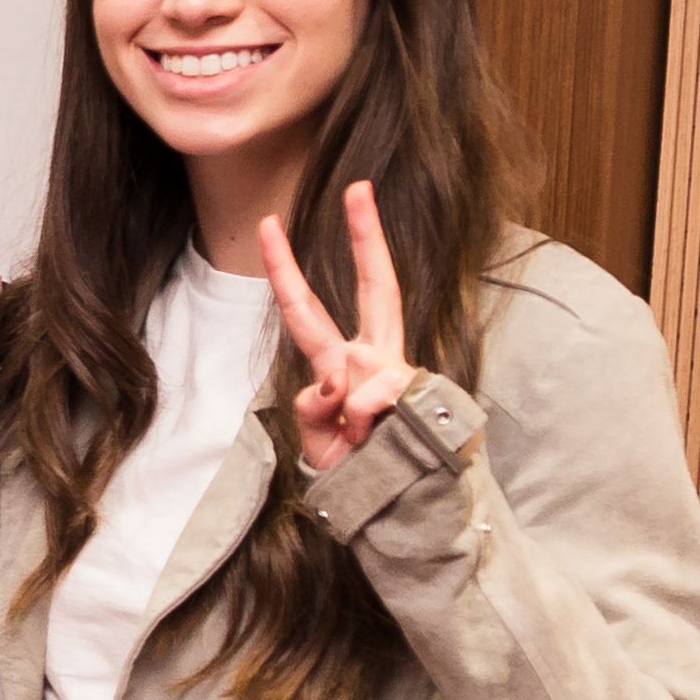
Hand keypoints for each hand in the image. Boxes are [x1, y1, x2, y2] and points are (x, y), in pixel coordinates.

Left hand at [260, 181, 421, 475]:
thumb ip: (314, 410)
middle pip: (375, 287)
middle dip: (368, 238)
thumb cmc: (361, 475)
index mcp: (345, 364)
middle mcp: (378, 359)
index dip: (286, 269)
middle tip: (358, 188)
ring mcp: (405, 375)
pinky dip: (369, 430)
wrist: (410, 512)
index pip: (309, 309)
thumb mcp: (318, 444)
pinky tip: (380, 443)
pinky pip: (382, 406)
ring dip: (353, 420)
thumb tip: (335, 381)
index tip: (270, 224)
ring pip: (366, 375)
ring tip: (360, 447)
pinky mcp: (430, 398)